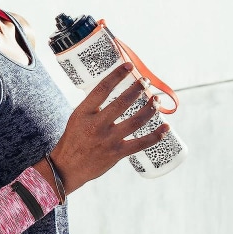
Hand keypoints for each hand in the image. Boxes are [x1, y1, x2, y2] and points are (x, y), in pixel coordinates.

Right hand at [50, 63, 168, 193]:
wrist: (67, 167)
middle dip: (138, 89)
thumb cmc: (73, 139)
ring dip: (150, 109)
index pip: (102, 89)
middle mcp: (96, 125)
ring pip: (136, 121)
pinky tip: (165, 128)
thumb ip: (94, 107)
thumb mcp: (77, 118)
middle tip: (146, 82)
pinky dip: (156, 135)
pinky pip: (141, 143)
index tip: (128, 66)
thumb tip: (115, 91)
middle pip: (122, 102)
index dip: (117, 75)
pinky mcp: (117, 154)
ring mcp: (108, 140)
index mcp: (84, 113)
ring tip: (155, 100)